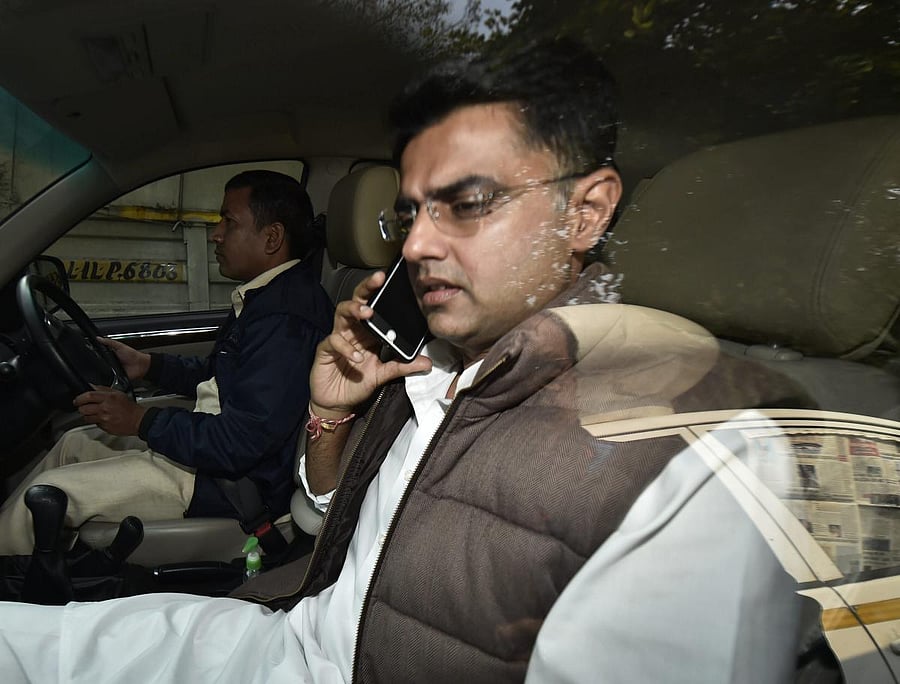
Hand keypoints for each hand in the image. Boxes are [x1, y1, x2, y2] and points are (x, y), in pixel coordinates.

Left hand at [73, 387, 145, 435]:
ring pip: (87, 418)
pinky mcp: (105, 427)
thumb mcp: (118, 393)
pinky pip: (95, 424)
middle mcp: (105, 408)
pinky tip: (103, 419)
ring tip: (94, 413)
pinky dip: (97, 421)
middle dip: (81, 408)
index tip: (77, 400)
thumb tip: (91, 386)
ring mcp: (104, 419)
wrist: (138, 420)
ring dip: (88, 416)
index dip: (79, 398)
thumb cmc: (129, 407)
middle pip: (84, 409)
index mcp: (108, 398)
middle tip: (84, 407)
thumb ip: (103, 389)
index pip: (88, 396)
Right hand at [97, 337, 150, 380]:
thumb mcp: (120, 346)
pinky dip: (108, 375)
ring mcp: (112, 369)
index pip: (100, 354)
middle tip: (102, 359)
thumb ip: (109, 342)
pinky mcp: (114, 376)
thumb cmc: (132, 355)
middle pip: (100, 362)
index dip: (95, 353)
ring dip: (104, 368)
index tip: (91, 351)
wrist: (140, 365)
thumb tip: (99, 338)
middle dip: (99, 362)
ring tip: (108, 365)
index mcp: (111, 354)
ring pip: (103, 370)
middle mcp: (110, 362)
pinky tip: (110, 371)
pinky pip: (108, 377)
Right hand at [310, 271, 431, 416]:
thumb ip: (403, 366)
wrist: (337, 403)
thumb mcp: (384, 374)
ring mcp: (337, 338)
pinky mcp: (325, 350)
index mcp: (367, 332)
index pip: (373, 305)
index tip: (391, 280)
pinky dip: (346, 348)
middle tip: (378, 281)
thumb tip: (427, 363)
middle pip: (356, 301)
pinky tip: (358, 357)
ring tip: (367, 313)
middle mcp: (352, 330)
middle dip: (366, 289)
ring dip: (354, 310)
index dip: (379, 292)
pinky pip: (334, 341)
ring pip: (341, 313)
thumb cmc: (357, 384)